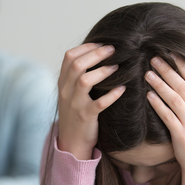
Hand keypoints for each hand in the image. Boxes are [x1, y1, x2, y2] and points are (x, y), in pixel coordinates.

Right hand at [57, 43, 125, 159]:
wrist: (71, 142)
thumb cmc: (75, 113)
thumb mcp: (71, 93)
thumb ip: (77, 76)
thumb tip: (96, 54)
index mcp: (62, 82)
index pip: (69, 57)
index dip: (86, 46)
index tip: (103, 42)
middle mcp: (66, 91)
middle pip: (77, 65)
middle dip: (96, 53)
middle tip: (114, 49)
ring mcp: (75, 104)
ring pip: (85, 81)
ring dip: (103, 71)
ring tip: (117, 67)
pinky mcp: (86, 117)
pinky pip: (99, 103)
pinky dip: (112, 94)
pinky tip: (122, 89)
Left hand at [145, 55, 184, 184]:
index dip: (184, 65)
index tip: (172, 54)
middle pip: (183, 85)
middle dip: (168, 70)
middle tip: (154, 59)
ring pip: (173, 98)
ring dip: (160, 84)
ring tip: (148, 74)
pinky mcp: (180, 134)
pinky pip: (167, 115)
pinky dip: (157, 104)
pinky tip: (148, 95)